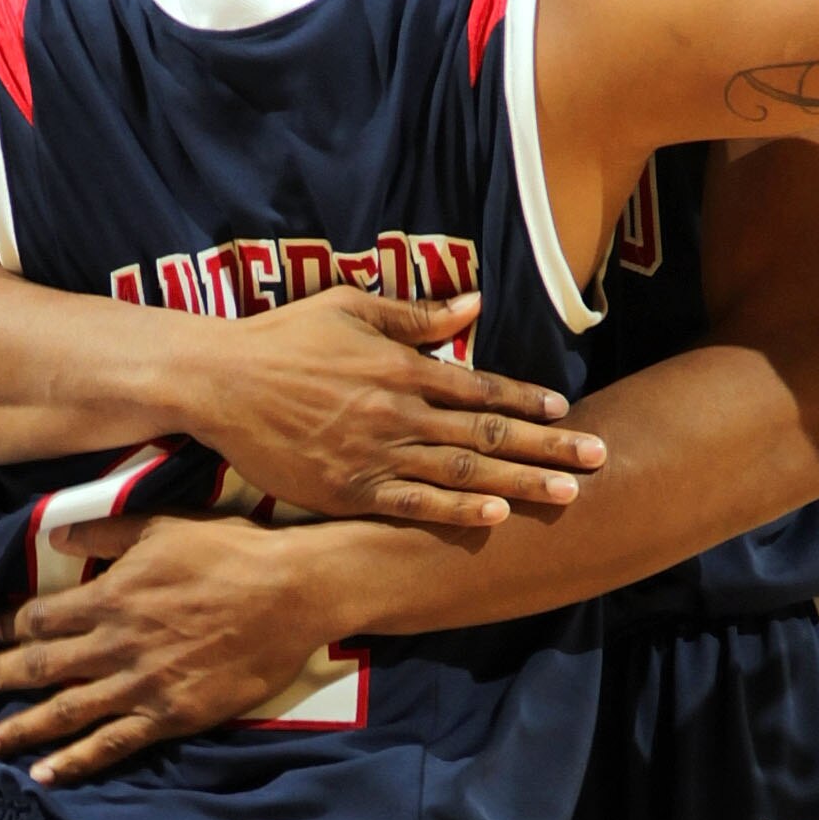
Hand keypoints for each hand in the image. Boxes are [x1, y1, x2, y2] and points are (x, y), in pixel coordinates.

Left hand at [0, 517, 352, 784]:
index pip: (43, 617)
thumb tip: (57, 535)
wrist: (290, 593)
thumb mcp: (161, 526)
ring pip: (66, 712)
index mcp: (110, 597)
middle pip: (41, 667)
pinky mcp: (171, 715)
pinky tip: (44, 775)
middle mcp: (116, 644)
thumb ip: (105, 535)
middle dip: (0, 677)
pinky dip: (74, 762)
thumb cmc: (229, 551)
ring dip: (20, 729)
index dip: (11, 626)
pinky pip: (112, 744)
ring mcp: (141, 684)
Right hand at [184, 290, 599, 528]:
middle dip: (547, 447)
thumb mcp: (349, 307)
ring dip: (518, 482)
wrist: (220, 383)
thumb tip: (471, 304)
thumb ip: (414, 315)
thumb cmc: (282, 339)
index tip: (564, 410)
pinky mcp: (348, 490)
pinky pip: (414, 504)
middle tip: (598, 459)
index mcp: (401, 367)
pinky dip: (456, 509)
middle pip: (487, 433)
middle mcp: (399, 412)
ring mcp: (376, 454)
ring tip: (566, 493)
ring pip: (461, 471)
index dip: (525, 400)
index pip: (479, 387)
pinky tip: (494, 515)